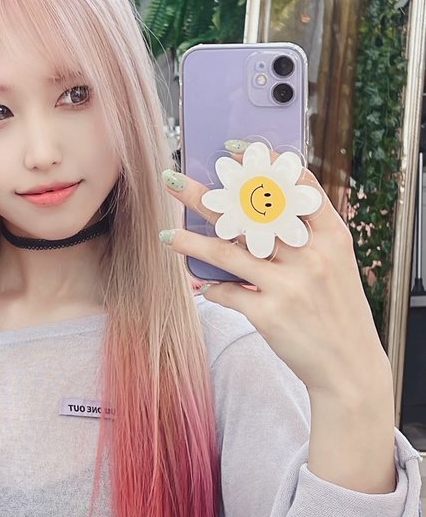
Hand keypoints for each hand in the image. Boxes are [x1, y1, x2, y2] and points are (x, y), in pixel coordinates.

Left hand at [161, 145, 388, 397]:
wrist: (348, 368)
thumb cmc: (336, 311)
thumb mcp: (336, 265)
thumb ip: (306, 235)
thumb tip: (256, 211)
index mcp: (332, 236)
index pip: (295, 185)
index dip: (262, 163)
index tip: (232, 148)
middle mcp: (311, 255)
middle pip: (248, 214)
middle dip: (205, 195)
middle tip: (172, 179)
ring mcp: (289, 284)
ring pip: (226, 252)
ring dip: (191, 241)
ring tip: (167, 234)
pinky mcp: (269, 314)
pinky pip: (227, 292)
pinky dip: (211, 288)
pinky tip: (203, 285)